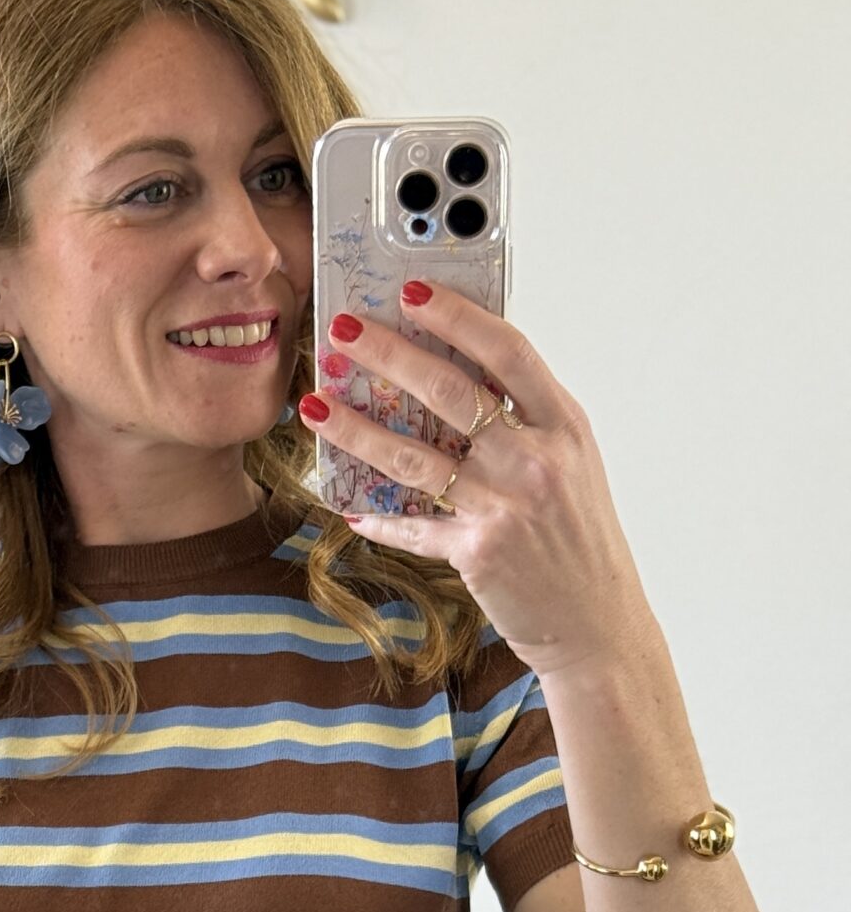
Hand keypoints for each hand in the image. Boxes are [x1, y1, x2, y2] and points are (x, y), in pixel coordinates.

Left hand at [299, 287, 657, 679]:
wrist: (595, 620)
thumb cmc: (577, 537)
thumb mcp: (571, 464)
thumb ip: (526, 420)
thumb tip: (461, 374)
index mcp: (562, 424)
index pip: (507, 350)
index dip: (458, 316)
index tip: (413, 291)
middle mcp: (536, 458)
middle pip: (449, 390)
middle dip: (388, 354)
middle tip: (343, 332)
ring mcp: (505, 505)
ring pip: (413, 455)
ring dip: (356, 428)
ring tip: (316, 405)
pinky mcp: (477, 550)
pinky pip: (413, 524)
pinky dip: (377, 515)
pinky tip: (347, 503)